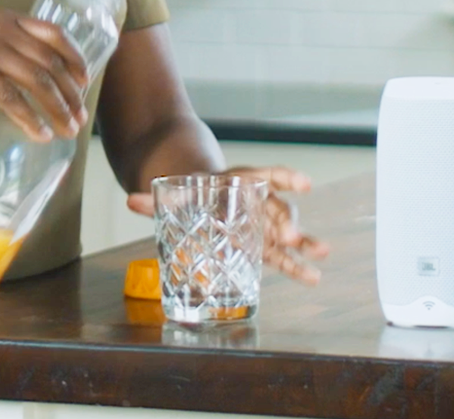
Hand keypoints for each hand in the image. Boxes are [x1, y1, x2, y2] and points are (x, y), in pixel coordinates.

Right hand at [0, 10, 89, 140]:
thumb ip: (8, 48)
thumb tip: (42, 77)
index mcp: (6, 18)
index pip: (54, 34)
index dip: (75, 59)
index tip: (85, 83)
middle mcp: (0, 27)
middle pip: (49, 62)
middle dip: (70, 94)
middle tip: (79, 119)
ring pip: (35, 81)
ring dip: (56, 109)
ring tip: (66, 130)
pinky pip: (10, 98)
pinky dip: (29, 118)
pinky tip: (39, 133)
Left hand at [127, 165, 330, 284]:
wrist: (198, 200)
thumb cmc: (190, 194)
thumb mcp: (173, 194)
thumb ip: (154, 200)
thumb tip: (131, 200)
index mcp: (239, 182)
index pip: (266, 175)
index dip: (286, 178)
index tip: (306, 183)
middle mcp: (256, 202)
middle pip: (277, 208)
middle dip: (287, 221)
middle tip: (291, 236)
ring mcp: (262, 224)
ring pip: (286, 231)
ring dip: (303, 242)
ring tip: (321, 252)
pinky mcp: (261, 246)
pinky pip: (282, 256)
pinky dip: (297, 266)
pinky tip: (313, 277)